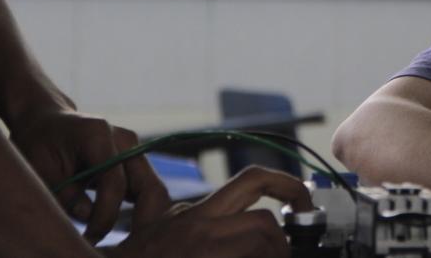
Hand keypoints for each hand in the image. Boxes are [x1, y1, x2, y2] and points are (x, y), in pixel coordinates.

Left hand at [10, 108, 170, 243]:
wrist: (45, 119)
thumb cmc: (37, 142)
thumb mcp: (39, 168)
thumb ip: (64, 194)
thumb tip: (87, 218)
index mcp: (100, 135)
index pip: (115, 183)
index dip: (104, 217)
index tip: (89, 240)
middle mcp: (125, 140)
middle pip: (150, 187)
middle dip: (142, 223)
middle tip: (126, 251)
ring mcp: (133, 150)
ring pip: (152, 192)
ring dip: (142, 220)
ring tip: (126, 246)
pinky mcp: (133, 162)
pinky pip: (144, 191)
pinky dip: (138, 214)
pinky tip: (126, 235)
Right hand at [104, 165, 312, 257]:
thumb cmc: (127, 257)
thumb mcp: (146, 220)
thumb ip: (157, 196)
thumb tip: (157, 181)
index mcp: (195, 213)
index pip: (252, 182)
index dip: (286, 185)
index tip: (303, 200)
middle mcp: (201, 230)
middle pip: (265, 223)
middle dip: (280, 241)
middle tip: (281, 254)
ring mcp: (205, 254)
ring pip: (261, 246)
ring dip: (270, 257)